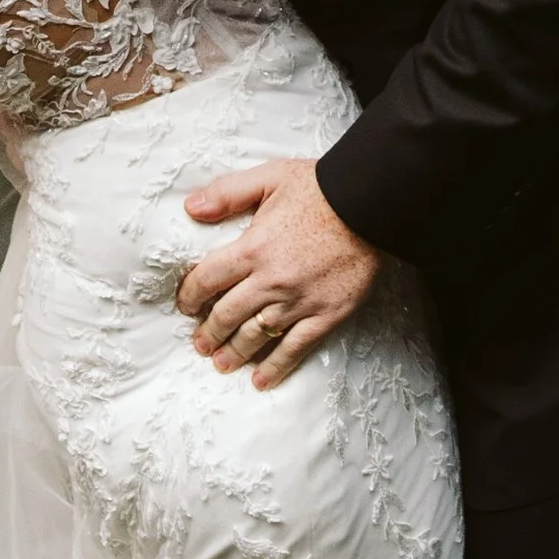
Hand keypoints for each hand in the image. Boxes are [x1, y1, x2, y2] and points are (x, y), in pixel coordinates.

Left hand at [176, 155, 381, 388]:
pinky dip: (275, 367)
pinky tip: (261, 380)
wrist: (373, 206)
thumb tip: (190, 207)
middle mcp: (270, 281)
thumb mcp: (270, 178)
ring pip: (255, 336)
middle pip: (227, 315)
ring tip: (222, 363)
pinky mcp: (325, 316)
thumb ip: (227, 193)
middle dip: (209, 332)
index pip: (207, 280)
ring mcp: (298, 302)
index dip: (191, 295)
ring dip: (234, 353)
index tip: (186, 305)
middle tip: (200, 344)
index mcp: (252, 249)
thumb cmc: (322, 189)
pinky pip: (294, 348)